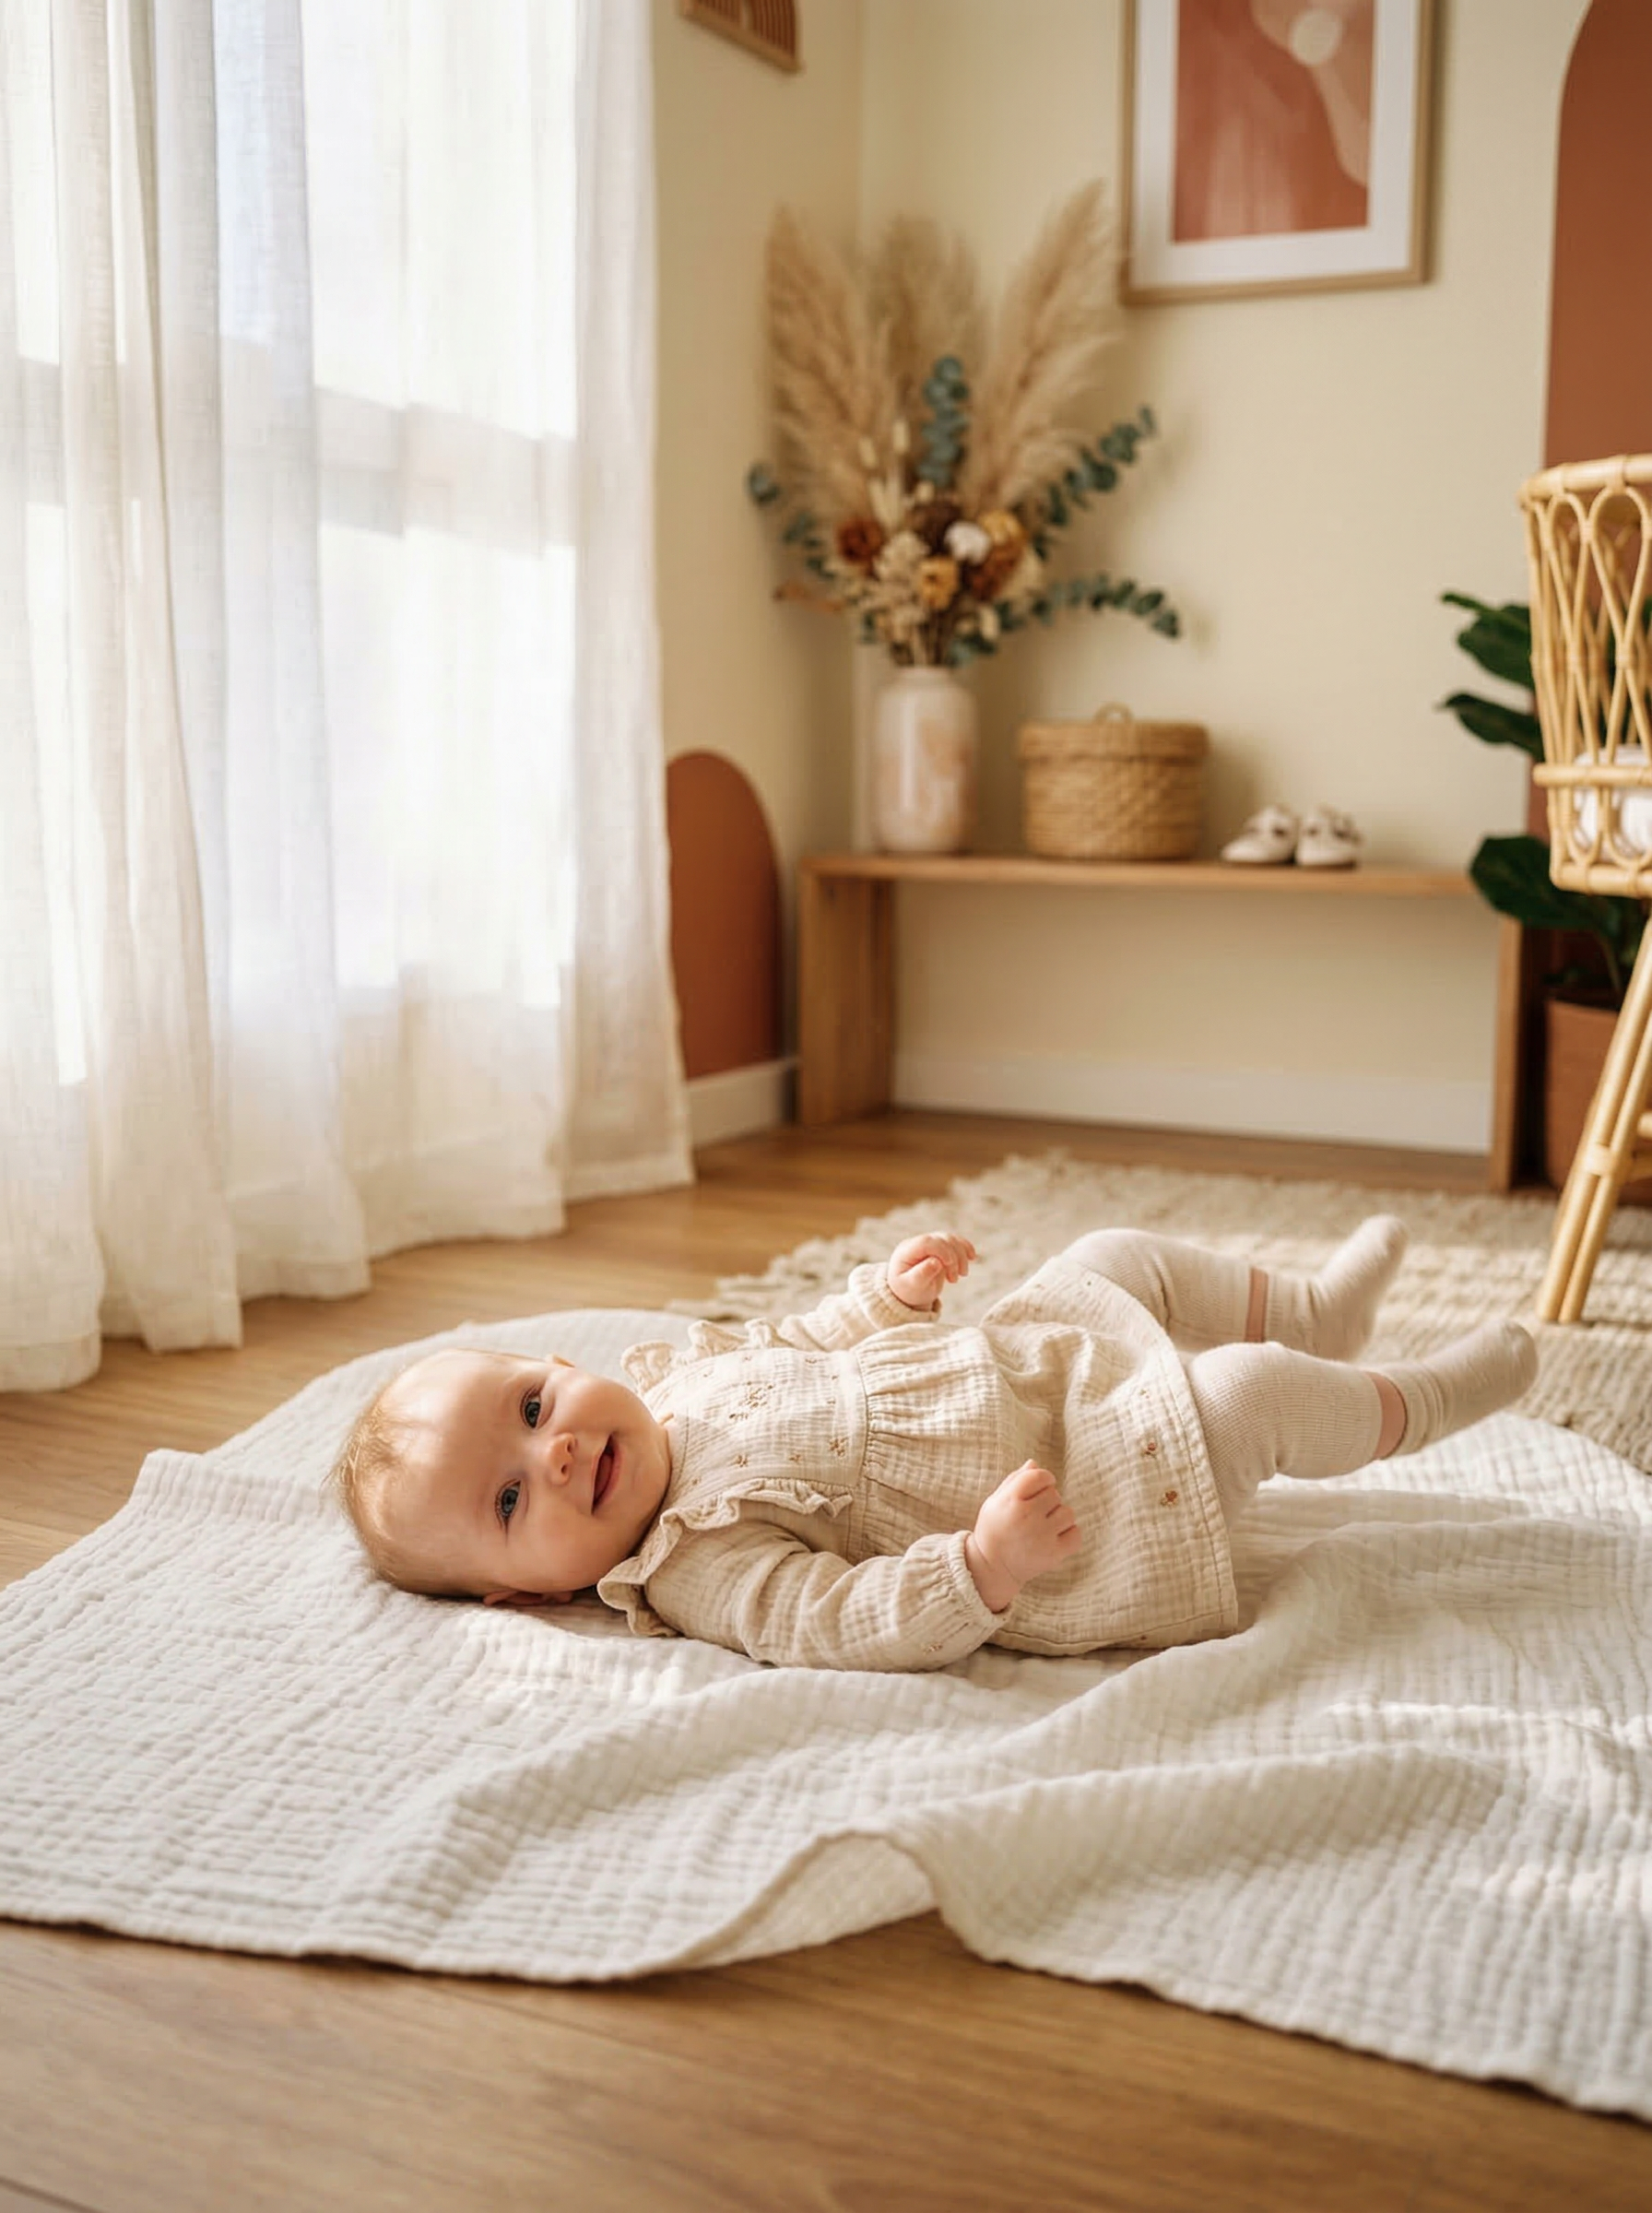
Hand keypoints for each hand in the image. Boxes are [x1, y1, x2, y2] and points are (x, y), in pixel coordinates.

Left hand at [888, 1231, 976, 1310]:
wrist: (909, 1292)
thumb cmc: (908, 1290)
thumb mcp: (911, 1286)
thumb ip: (921, 1274)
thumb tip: (936, 1262)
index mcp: (906, 1251)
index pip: (926, 1242)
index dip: (942, 1250)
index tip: (950, 1265)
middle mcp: (917, 1243)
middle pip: (941, 1239)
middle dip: (954, 1257)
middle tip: (954, 1280)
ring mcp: (928, 1243)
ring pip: (950, 1239)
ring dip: (961, 1255)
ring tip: (962, 1274)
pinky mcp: (939, 1246)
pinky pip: (954, 1242)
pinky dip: (964, 1248)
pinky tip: (972, 1257)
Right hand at [965, 1462, 1079, 1612]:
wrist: (992, 1567)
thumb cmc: (994, 1528)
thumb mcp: (996, 1501)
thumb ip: (1015, 1480)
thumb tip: (1035, 1463)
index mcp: (1011, 1501)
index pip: (1040, 1476)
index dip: (1043, 1479)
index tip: (1039, 1487)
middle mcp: (1027, 1517)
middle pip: (1055, 1494)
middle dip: (1048, 1500)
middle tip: (1034, 1513)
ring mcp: (1042, 1537)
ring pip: (1068, 1513)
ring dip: (1059, 1517)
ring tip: (1043, 1526)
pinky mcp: (1054, 1554)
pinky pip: (1076, 1534)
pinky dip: (1069, 1534)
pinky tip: (1054, 1537)